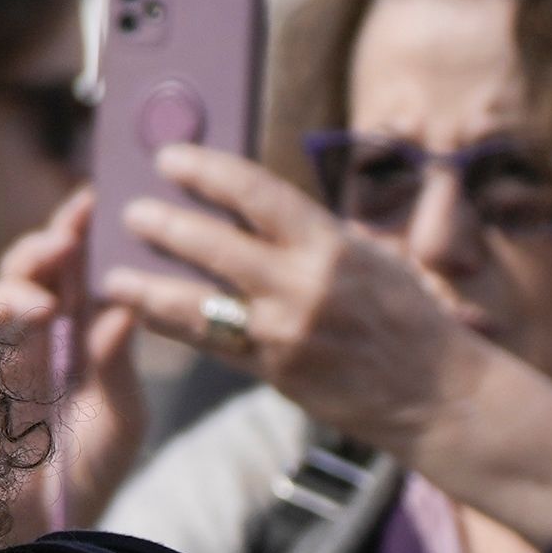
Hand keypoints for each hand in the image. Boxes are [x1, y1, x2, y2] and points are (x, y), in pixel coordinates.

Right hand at [0, 182, 152, 528]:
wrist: (51, 548)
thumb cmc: (83, 480)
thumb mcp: (120, 418)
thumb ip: (118, 365)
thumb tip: (124, 304)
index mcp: (61, 343)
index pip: (63, 276)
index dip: (73, 235)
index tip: (94, 199)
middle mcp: (20, 350)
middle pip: (20, 279)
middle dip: (42, 247)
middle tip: (72, 225)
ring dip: (16, 288)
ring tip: (49, 290)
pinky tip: (31, 319)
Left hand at [120, 141, 551, 549]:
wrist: (440, 394)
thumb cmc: (408, 318)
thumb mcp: (374, 258)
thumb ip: (315, 237)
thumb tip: (258, 207)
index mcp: (331, 243)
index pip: (255, 192)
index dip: (205, 170)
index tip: (169, 158)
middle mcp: (304, 285)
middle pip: (212, 245)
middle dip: (163, 225)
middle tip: (129, 212)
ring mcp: (285, 332)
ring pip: (196, 303)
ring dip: (147, 287)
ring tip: (111, 277)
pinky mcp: (275, 372)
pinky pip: (211, 345)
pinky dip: (175, 328)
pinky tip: (145, 315)